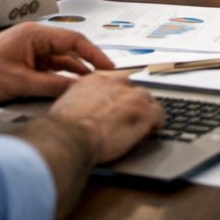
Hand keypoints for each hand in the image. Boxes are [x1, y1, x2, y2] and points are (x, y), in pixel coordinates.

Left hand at [0, 22, 114, 103]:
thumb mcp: (19, 82)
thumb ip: (52, 85)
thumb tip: (77, 89)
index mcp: (36, 34)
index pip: (75, 40)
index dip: (95, 54)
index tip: (109, 67)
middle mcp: (36, 39)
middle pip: (71, 51)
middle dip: (88, 65)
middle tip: (105, 79)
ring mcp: (31, 52)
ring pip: (61, 62)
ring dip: (74, 74)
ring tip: (92, 87)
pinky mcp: (25, 63)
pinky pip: (50, 69)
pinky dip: (60, 79)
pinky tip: (70, 89)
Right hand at [45, 72, 163, 163]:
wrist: (68, 137)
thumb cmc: (61, 129)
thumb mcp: (65, 108)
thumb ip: (77, 104)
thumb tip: (78, 112)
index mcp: (93, 81)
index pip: (114, 83)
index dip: (118, 97)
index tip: (117, 107)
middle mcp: (114, 85)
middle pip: (133, 89)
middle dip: (132, 102)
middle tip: (129, 118)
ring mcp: (131, 97)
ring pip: (147, 99)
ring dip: (146, 111)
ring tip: (143, 124)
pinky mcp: (143, 112)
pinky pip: (158, 114)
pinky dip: (157, 122)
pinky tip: (153, 130)